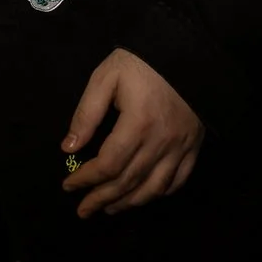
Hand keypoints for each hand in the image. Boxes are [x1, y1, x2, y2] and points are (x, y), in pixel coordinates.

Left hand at [59, 48, 205, 216]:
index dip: (86, 180)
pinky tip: (144, 196)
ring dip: (129, 203)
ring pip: (153, 188)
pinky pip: (178, 180)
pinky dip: (160, 193)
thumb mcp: (107, 77)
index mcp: (138, 124)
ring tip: (109, 210)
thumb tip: (69, 148)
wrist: (186, 50)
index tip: (68, 185)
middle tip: (83, 211)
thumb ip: (87, 113)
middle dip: (102, 199)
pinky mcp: (193, 146)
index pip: (108, 164)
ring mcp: (180, 147)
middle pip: (128, 181)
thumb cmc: (142, 62)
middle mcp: (161, 142)